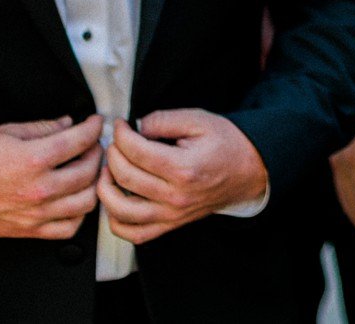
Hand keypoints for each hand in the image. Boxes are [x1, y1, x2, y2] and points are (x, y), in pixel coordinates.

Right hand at [0, 114, 102, 239]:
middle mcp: (39, 188)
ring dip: (94, 183)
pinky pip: (69, 228)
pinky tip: (76, 199)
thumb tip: (69, 124)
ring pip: (86, 201)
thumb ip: (44, 127)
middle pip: (88, 170)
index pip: (80, 140)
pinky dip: (79, 214)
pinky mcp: (30, 230)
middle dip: (97, 153)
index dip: (94, 128)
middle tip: (93, 145)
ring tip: (89, 172)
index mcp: (34, 159)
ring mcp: (37, 213)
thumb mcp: (8, 132)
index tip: (97, 124)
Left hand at [97, 108, 268, 245]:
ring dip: (105, 189)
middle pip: (124, 177)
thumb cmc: (226, 144)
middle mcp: (175, 196)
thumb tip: (135, 127)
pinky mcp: (170, 225)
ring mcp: (171, 214)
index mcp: (183, 168)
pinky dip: (116, 222)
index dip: (121, 134)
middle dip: (112, 154)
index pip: (135, 152)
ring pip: (121, 210)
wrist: (249, 170)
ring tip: (108, 171)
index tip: (120, 125)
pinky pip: (134, 234)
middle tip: (116, 142)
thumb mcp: (199, 120)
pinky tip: (116, 200)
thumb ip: (164, 120)